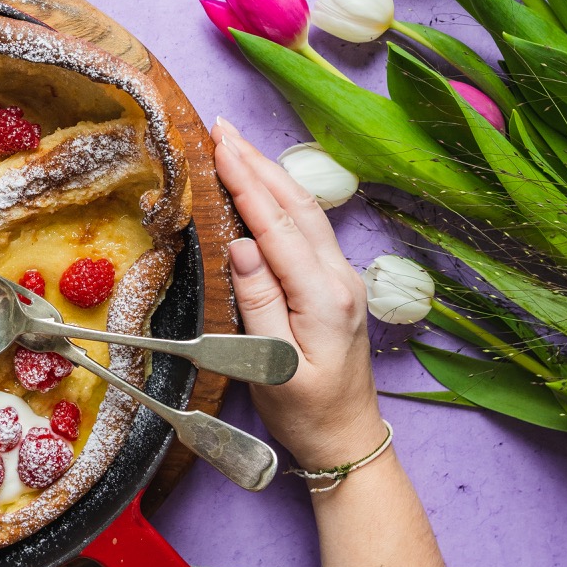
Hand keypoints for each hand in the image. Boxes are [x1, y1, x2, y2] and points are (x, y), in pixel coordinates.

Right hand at [212, 119, 384, 469]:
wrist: (348, 439)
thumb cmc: (304, 411)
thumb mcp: (271, 366)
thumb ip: (259, 303)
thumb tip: (242, 245)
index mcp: (323, 296)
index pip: (277, 224)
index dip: (246, 180)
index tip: (219, 144)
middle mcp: (340, 278)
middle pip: (296, 205)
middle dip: (257, 162)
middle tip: (221, 127)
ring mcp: (343, 278)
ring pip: (306, 211)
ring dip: (270, 174)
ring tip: (237, 144)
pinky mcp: (337, 284)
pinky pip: (309, 228)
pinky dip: (281, 198)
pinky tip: (264, 185)